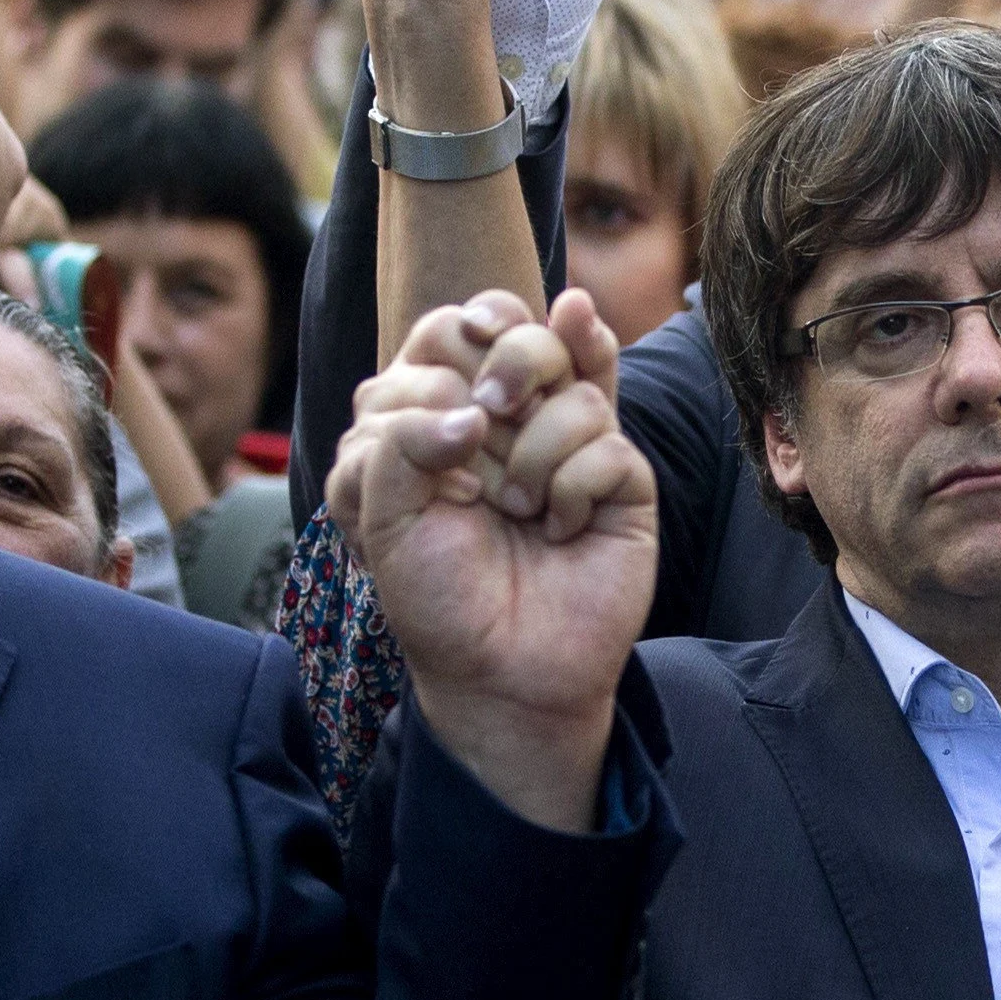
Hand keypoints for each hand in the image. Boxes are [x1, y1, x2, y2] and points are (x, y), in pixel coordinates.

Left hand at [331, 290, 656, 832]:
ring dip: (532, 456)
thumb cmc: (434, 591)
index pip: (451, 327)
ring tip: (517, 512)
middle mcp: (512, 415)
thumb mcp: (378, 510)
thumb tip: (475, 411)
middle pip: (523, 330)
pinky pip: (607, 446)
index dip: (450, 349)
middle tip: (485, 423)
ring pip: (572, 385)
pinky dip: (572, 492)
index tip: (441, 407)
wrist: (499, 672)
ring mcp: (572, 441)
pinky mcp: (623, 478)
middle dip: (506, 368)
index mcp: (445, 410)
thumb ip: (398, 435)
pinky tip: (560, 531)